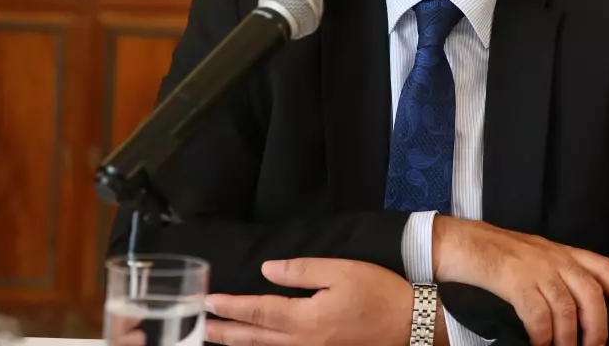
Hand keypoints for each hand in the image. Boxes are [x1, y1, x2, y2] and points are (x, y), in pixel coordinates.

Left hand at [204, 258, 414, 345]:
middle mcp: (302, 342)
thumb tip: (267, 270)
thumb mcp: (340, 271)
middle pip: (254, 338)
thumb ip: (301, 270)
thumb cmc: (377, 294)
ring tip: (216, 337)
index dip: (230, 307)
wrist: (409, 324)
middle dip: (224, 331)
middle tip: (200, 325)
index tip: (208, 301)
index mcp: (304, 318)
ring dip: (238, 344)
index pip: (257, 312)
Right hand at [432, 217, 608, 345]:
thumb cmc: (487, 252)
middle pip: (590, 293)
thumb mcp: (528, 257)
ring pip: (567, 307)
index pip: (601, 266)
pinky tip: (537, 344)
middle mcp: (552, 256)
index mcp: (558, 250)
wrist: (454, 240)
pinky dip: (541, 334)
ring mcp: (533, 266)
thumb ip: (550, 274)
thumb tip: (569, 310)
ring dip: (568, 338)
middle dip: (597, 326)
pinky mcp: (513, 279)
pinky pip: (538, 313)